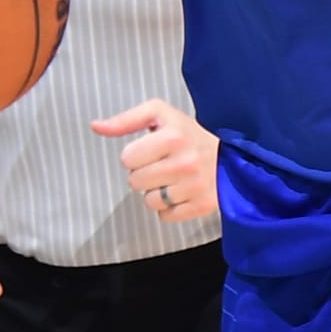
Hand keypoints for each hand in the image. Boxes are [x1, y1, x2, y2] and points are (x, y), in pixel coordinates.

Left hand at [92, 98, 219, 221]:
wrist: (235, 152)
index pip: (127, 159)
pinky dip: (170, 207)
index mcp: (173, 136)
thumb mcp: (160, 115)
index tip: (153, 149)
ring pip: (149, 202)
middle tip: (164, 164)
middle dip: (145, 173)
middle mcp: (185, 163)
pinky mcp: (203, 206)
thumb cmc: (191, 133)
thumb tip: (96, 126)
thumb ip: (126, 120)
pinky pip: (165, 216)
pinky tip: (182, 192)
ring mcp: (195, 187)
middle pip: (135, 182)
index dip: (136, 154)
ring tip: (173, 178)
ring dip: (157, 192)